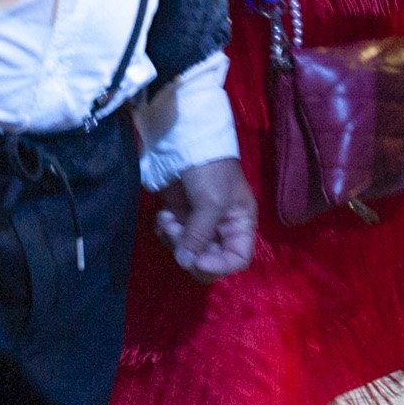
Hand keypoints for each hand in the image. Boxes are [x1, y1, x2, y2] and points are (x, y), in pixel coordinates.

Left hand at [154, 158, 255, 280]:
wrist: (182, 138)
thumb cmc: (208, 168)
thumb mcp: (212, 201)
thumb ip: (200, 235)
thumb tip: (185, 263)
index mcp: (240, 223)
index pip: (237, 259)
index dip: (219, 265)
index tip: (198, 259)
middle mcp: (221, 227)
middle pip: (209, 259)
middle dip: (191, 251)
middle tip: (177, 233)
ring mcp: (198, 222)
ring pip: (187, 251)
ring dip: (174, 239)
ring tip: (168, 219)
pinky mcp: (178, 214)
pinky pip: (171, 238)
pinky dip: (165, 232)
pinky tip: (163, 215)